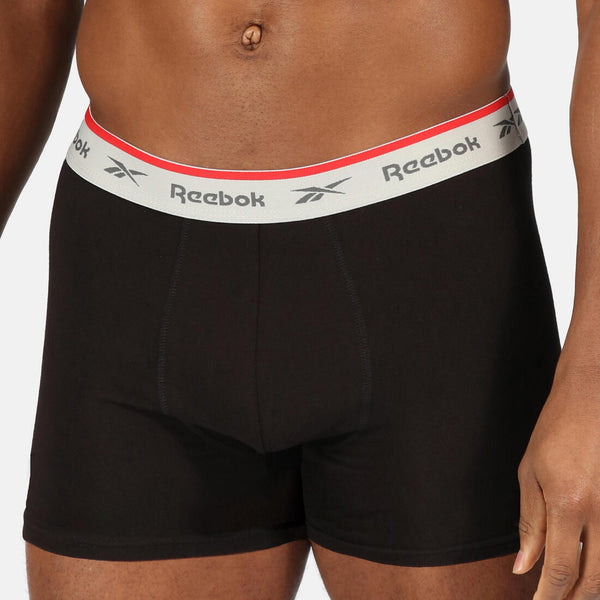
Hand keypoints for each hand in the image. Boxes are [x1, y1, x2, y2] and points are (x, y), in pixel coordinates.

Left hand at [513, 364, 599, 598]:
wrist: (592, 396)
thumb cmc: (556, 429)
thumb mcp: (531, 472)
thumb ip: (530, 523)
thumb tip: (523, 567)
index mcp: (569, 503)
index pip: (561, 568)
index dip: (549, 597)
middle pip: (596, 580)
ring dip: (594, 588)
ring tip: (573, 592)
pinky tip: (594, 564)